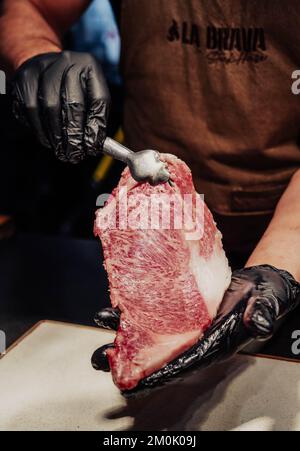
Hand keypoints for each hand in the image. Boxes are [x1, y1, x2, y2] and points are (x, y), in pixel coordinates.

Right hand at [11, 51, 109, 162]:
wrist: (45, 66)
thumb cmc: (73, 87)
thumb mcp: (91, 95)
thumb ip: (96, 117)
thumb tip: (94, 145)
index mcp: (90, 66)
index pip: (99, 99)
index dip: (96, 126)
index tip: (93, 146)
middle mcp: (68, 62)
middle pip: (73, 104)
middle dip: (75, 135)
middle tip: (76, 154)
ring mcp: (44, 67)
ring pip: (50, 107)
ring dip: (57, 135)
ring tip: (63, 151)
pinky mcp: (25, 77)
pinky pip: (32, 109)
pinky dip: (40, 129)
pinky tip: (48, 140)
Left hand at [91, 265, 299, 394]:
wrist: (259, 285)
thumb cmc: (263, 296)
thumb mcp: (267, 302)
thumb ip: (263, 312)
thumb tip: (260, 322)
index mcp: (216, 342)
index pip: (186, 362)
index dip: (160, 372)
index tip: (135, 381)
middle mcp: (196, 338)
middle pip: (159, 355)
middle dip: (129, 361)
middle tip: (101, 361)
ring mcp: (186, 325)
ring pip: (151, 336)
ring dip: (123, 336)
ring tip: (100, 334)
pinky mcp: (180, 310)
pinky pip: (153, 315)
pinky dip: (133, 314)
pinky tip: (115, 309)